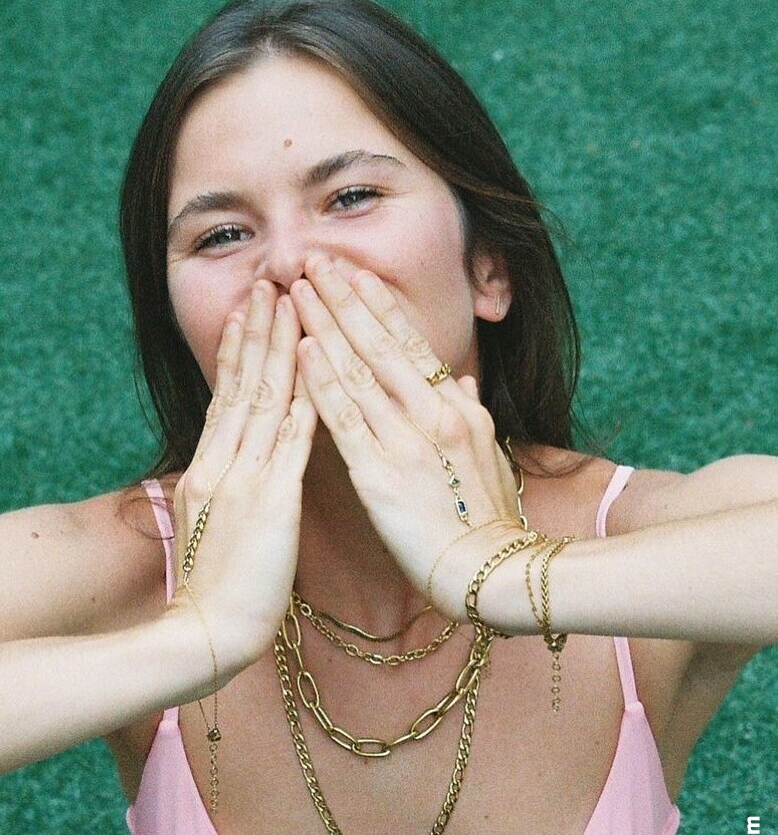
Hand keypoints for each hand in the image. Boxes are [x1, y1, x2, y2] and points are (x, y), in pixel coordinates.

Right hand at [173, 280, 316, 672]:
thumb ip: (230, 486)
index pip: (229, 396)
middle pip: (242, 385)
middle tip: (269, 283)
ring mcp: (244, 478)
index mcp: (212, 468)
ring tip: (288, 302)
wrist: (206, 633)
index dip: (242, 350)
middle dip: (258, 331)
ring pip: (265, 399)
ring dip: (280, 348)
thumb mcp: (216, 524)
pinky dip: (304, 400)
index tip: (253, 310)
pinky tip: (316, 367)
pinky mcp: (270, 502)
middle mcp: (224, 463)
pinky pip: (291, 441)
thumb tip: (238, 463)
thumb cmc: (218, 589)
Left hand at [291, 256, 520, 618]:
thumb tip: (465, 380)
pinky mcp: (380, 473)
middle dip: (345, 299)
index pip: (412, 343)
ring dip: (325, 326)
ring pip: (358, 370)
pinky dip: (323, 381)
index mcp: (457, 409)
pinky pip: (346, 418)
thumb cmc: (491, 522)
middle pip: (380, 343)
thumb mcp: (492, 458)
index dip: (380, 305)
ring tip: (297, 292)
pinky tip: (302, 351)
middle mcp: (432, 414)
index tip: (355, 273)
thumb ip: (473, 414)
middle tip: (315, 261)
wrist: (493, 572)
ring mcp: (406, 440)